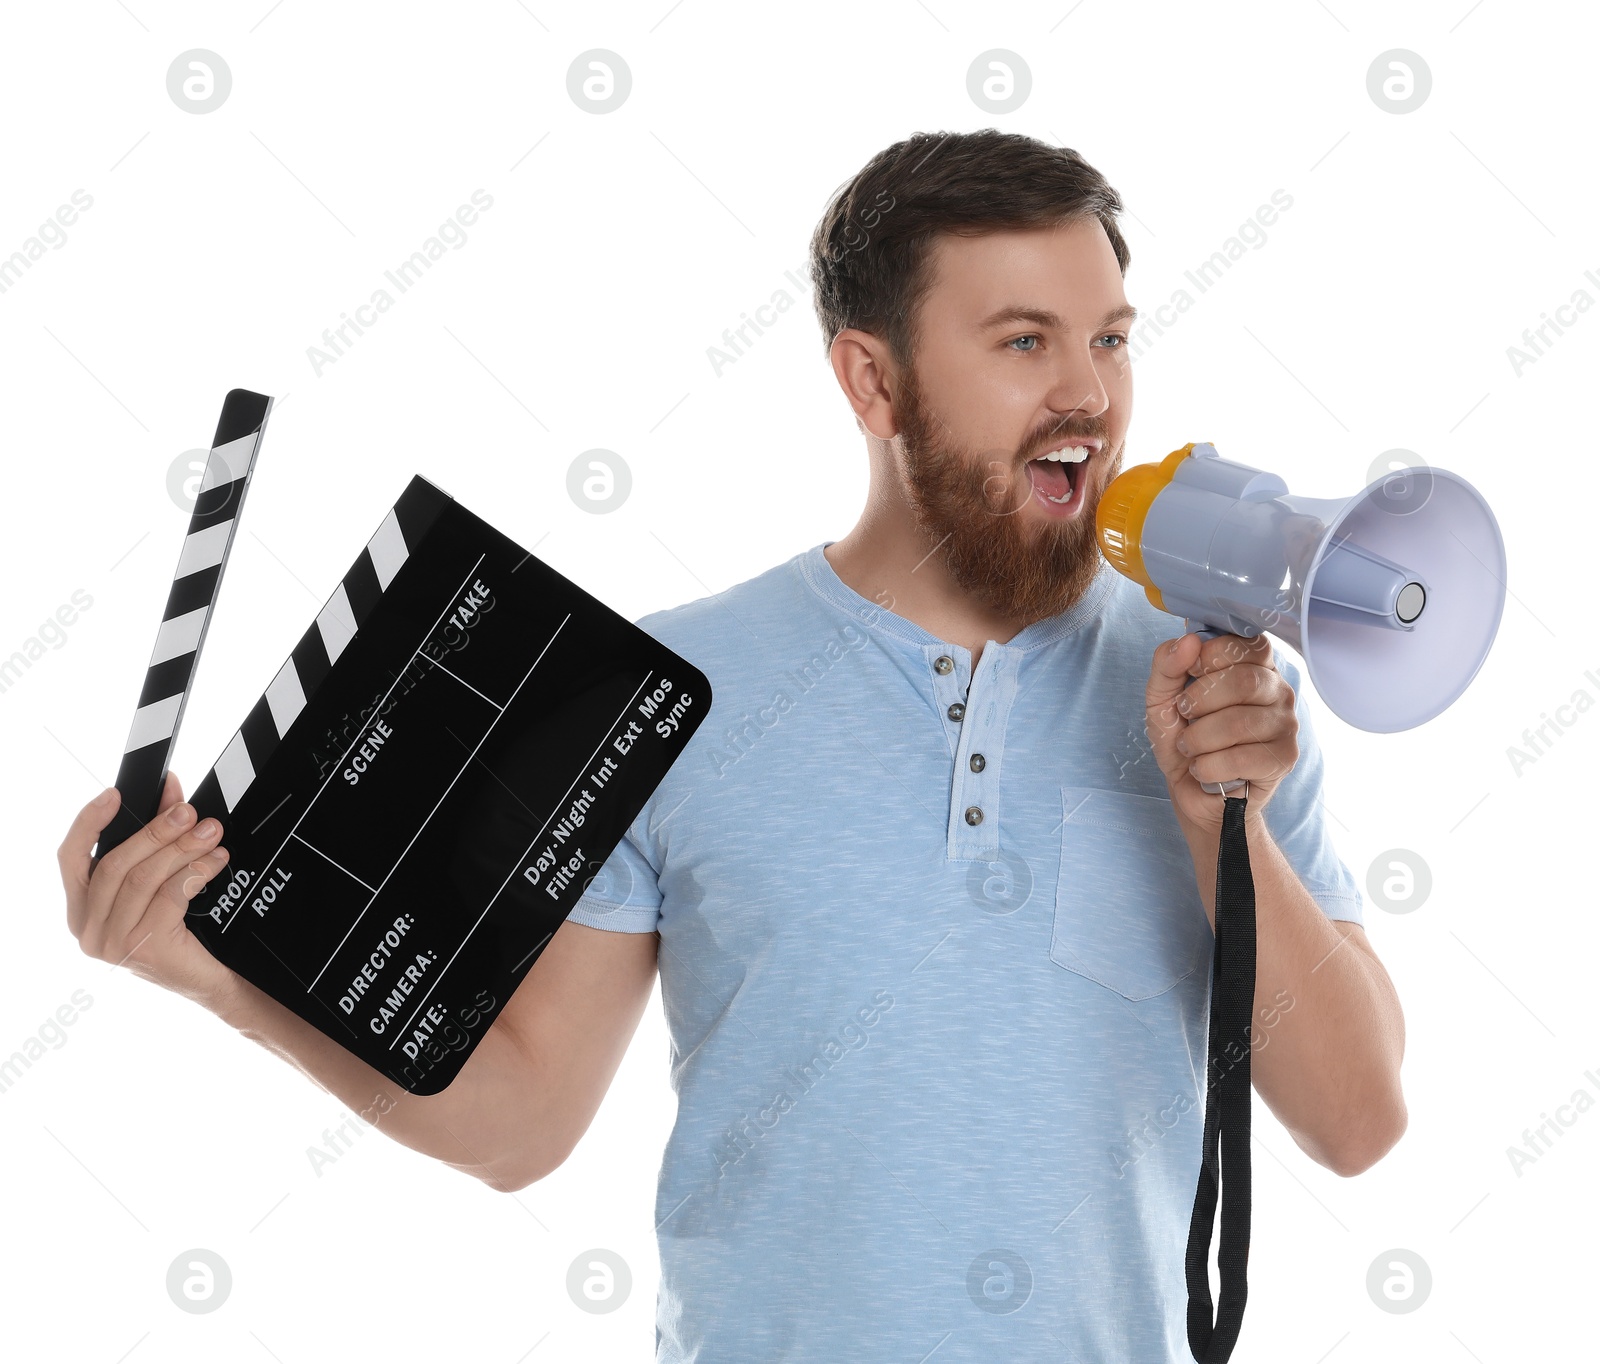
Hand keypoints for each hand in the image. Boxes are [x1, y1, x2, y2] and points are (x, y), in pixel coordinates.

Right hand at [59, 772, 241, 1011]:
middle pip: (114, 865)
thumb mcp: (162, 879)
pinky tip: (216, 860)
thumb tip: (170, 789)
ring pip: (143, 880)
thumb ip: (159, 836)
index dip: (89, 822)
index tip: (115, 794)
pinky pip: (169, 897)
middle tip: (188, 812)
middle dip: (155, 832)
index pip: (70, 858)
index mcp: (82, 908)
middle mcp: (88, 929)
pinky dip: (196, 872)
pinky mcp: (144, 949)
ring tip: (211, 833)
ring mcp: (113, 943)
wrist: (213, 978)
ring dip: (182, 849)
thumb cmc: (184, 927)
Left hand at [1144, 631, 1298, 837]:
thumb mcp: (1162, 697)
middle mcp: (1277, 690)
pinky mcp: (1284, 758)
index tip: (1192, 672)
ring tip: (1190, 747)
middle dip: (1201, 701)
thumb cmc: (1183, 736)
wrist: (1192, 790)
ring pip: (1241, 722)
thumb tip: (1188, 641)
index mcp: (1253, 666)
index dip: (1213, 655)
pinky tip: (1204, 769)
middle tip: (1185, 715)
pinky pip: (1243, 758)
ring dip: (1200, 739)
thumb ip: (1168, 665)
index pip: (1247, 644)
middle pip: (1245, 681)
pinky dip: (1209, 766)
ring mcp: (1286, 724)